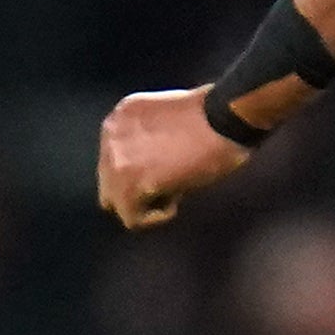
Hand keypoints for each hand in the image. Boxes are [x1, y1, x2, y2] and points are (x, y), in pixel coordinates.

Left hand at [96, 90, 254, 230]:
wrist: (225, 118)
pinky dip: (157, 216)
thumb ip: (148, 138)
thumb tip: (148, 170)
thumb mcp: (167, 118)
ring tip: (177, 188)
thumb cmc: (213, 117)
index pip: (113, 158)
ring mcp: (116, 161)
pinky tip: (179, 196)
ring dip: (146, 203)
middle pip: (109, 181)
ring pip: (117, 202)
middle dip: (136, 189)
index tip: (169, 167)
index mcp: (120, 116)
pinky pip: (132, 218)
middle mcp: (111, 135)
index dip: (141, 169)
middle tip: (171, 182)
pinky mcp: (129, 185)